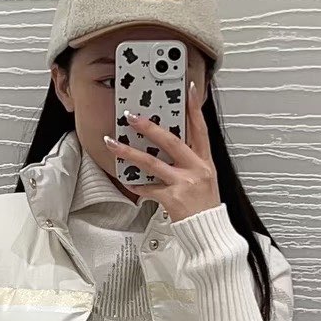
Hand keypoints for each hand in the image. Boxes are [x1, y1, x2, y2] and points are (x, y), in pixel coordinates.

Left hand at [101, 78, 220, 222]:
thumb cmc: (204, 205)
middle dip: (149, 127)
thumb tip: (170, 147)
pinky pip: (148, 189)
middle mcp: (196, 168)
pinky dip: (136, 185)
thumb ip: (190, 161)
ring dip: (129, 153)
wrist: (208, 230)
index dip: (195, 108)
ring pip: (152, 163)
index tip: (189, 90)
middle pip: (171, 141)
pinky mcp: (173, 198)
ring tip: (113, 144)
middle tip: (132, 117)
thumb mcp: (205, 178)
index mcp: (205, 161)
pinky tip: (126, 180)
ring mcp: (184, 183)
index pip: (201, 128)